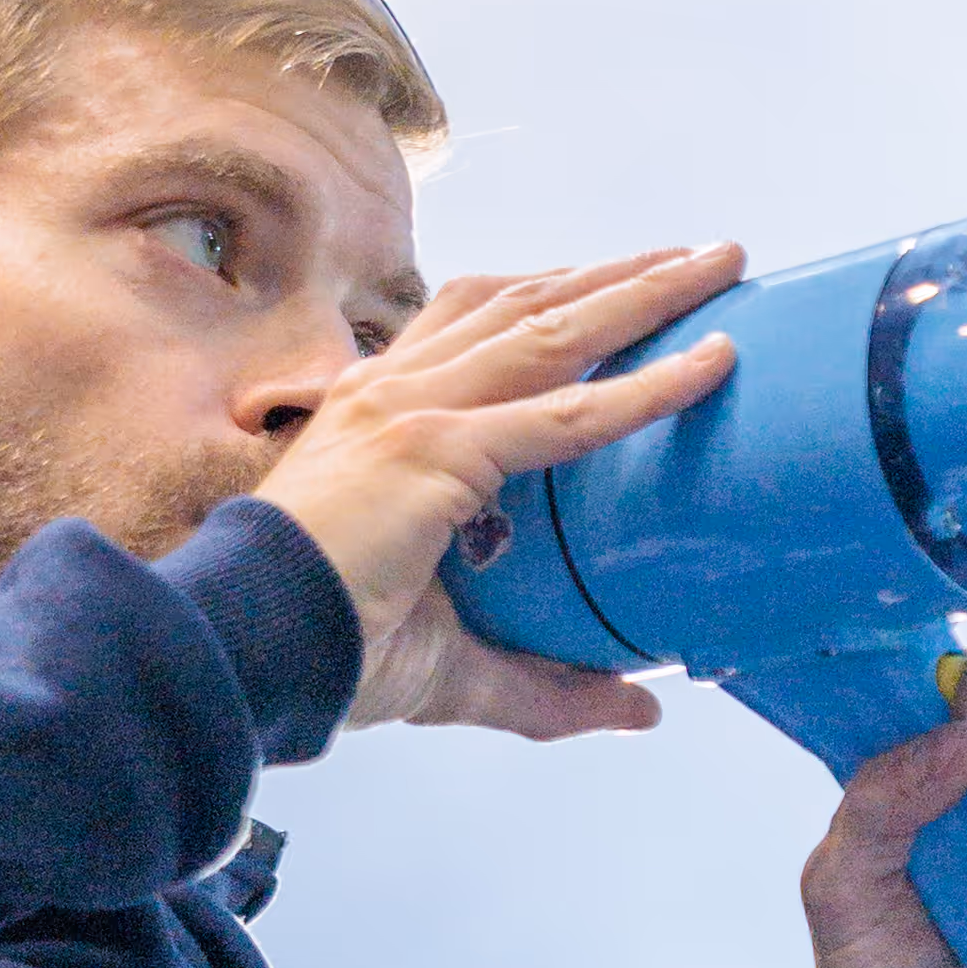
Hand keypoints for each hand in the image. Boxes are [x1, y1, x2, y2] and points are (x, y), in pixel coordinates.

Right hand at [257, 243, 742, 736]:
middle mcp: (392, 390)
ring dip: (645, 292)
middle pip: (527, 303)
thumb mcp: (452, 660)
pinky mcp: (435, 449)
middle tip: (702, 256)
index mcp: (377, 411)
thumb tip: (636, 710)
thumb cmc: (325, 654)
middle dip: (619, 274)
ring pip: (555, 329)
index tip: (622, 281)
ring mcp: (412, 410)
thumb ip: (545, 684)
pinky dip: (647, 384)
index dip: (555, 295)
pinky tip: (709, 364)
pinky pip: (567, 412)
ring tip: (719, 268)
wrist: (247, 657)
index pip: (477, 321)